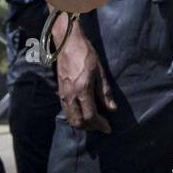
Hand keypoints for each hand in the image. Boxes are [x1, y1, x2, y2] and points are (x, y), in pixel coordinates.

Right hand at [54, 15, 116, 133]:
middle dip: (90, 128)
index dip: (100, 125)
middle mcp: (70, 96)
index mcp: (82, 90)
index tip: (108, 128)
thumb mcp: (100, 71)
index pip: (90, 116)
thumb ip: (105, 92)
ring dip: (81, 124)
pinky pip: (66, 111)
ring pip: (70, 118)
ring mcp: (63, 95)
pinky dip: (74, 117)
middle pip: (78, 122)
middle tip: (101, 126)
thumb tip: (112, 109)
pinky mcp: (59, 92)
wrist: (68, 44)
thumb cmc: (86, 54)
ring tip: (93, 122)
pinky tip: (82, 113)